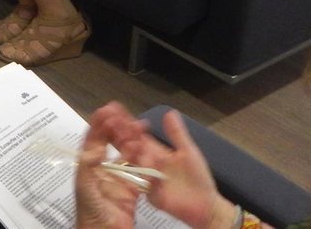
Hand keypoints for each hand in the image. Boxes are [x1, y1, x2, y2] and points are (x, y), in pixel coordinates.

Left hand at [75, 106, 144, 228]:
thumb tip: (94, 146)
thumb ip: (88, 165)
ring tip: (141, 129)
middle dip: (119, 129)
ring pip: (127, 156)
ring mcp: (118, 179)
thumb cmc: (90, 211)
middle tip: (131, 117)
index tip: (109, 108)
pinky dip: (143, 161)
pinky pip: (139, 173)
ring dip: (133, 142)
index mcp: (88, 166)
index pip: (94, 139)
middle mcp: (102, 169)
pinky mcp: (132, 191)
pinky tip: (148, 151)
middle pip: (111, 144)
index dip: (100, 123)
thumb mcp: (85, 186)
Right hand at [104, 105, 236, 228]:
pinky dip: (136, 173)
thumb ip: (177, 134)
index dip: (125, 122)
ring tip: (122, 139)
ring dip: (125, 150)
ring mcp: (143, 177)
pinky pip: (138, 182)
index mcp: (153, 150)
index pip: (136, 133)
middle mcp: (145, 161)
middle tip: (107, 119)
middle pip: (127, 145)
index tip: (114, 108)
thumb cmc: (197, 178)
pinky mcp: (146, 192)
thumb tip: (169, 111)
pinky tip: (136, 165)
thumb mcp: (189, 153)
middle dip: (117, 132)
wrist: (205, 206)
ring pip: (130, 162)